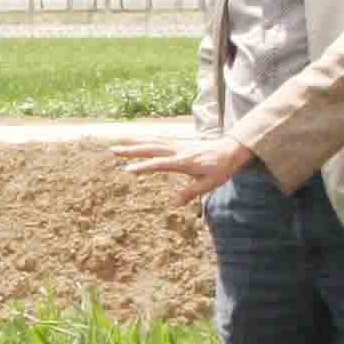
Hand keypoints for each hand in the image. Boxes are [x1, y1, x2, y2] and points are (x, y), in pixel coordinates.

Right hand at [111, 137, 253, 203]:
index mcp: (184, 161)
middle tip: (112, 150)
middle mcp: (178, 150)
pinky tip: (135, 139)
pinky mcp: (178, 142)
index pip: (160, 164)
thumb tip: (173, 204)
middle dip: (131, 149)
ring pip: (151, 141)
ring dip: (133, 141)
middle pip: (151, 148)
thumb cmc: (220, 168)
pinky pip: (158, 139)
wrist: (231, 149)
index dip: (143, 167)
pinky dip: (144, 138)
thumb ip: (190, 193)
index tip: (127, 170)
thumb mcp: (208, 184)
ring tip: (117, 141)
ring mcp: (177, 144)